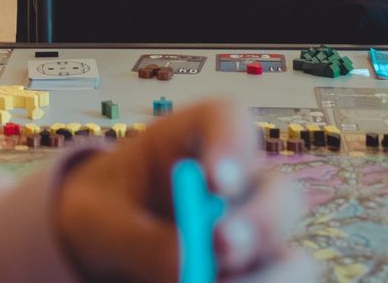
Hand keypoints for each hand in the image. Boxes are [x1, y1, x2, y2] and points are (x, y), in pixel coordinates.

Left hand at [56, 101, 312, 282]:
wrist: (100, 251)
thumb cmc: (99, 218)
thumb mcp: (95, 220)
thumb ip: (134, 236)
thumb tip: (187, 264)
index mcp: (194, 142)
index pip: (229, 121)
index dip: (231, 145)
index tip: (215, 180)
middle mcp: (239, 187)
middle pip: (279, 192)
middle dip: (259, 221)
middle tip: (221, 244)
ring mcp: (254, 238)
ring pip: (292, 255)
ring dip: (266, 276)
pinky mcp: (258, 277)